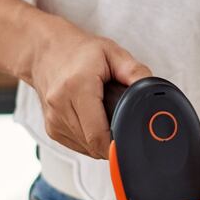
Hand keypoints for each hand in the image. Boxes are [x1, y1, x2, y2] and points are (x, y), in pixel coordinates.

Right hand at [28, 22, 150, 158]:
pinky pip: (77, 145)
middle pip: (93, 144)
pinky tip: (94, 121)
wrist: (45, 51)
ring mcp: (53, 120)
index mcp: (77, 87)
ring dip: (101, 141)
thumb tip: (154, 94)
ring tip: (106, 116)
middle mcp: (61, 105)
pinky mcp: (51, 129)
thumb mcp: (113, 53)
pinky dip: (90, 140)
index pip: (98, 135)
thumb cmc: (79, 51)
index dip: (117, 146)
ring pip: (86, 148)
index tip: (131, 143)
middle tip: (123, 123)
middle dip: (113, 141)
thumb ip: (136, 73)